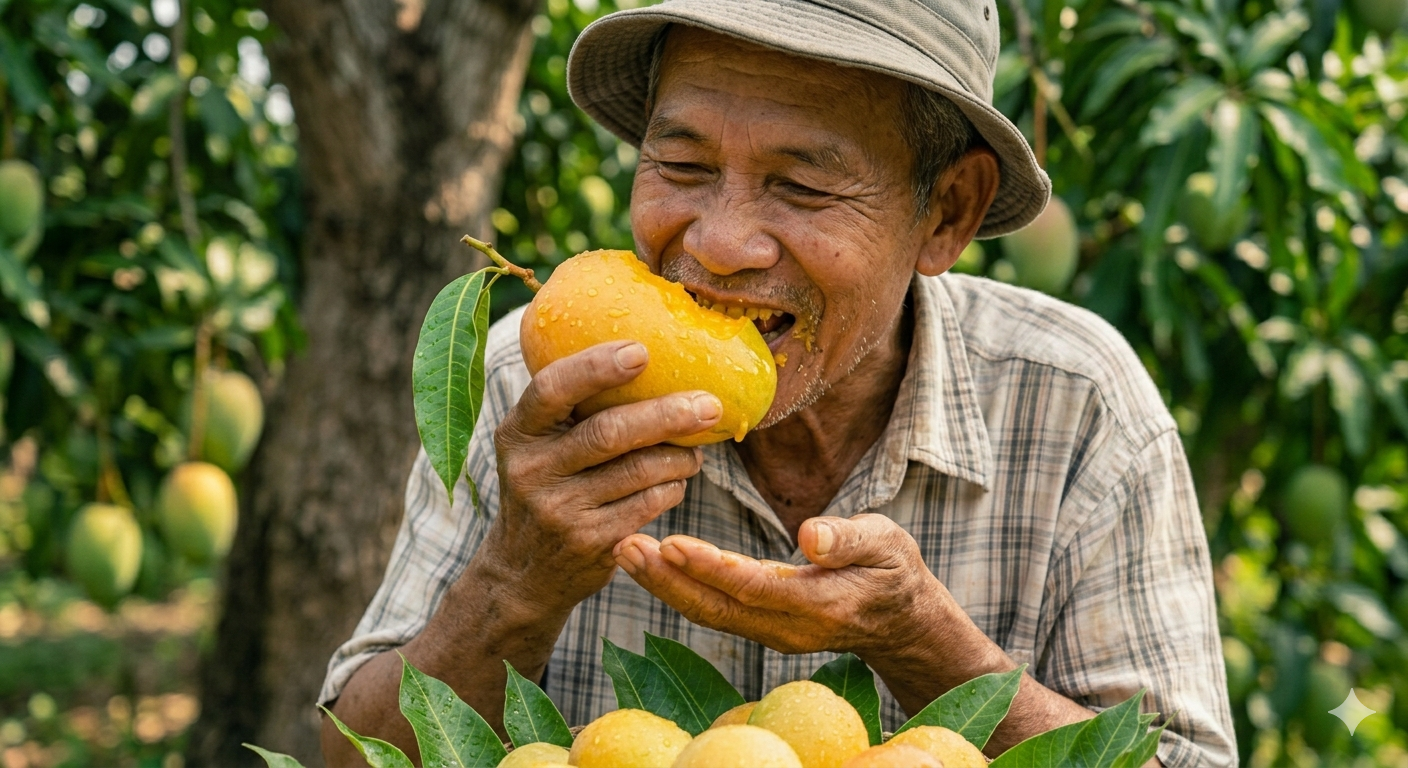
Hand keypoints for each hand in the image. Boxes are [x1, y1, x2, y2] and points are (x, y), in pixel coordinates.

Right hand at [482, 340, 722, 612]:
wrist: (522, 573)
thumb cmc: (546, 486)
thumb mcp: (536, 446)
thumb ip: (569, 408)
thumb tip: (645, 352)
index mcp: (517, 432)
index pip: (551, 389)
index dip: (596, 367)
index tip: (641, 351)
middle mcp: (532, 470)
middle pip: (608, 432)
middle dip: (666, 414)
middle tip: (709, 404)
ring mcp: (560, 510)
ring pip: (638, 471)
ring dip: (679, 455)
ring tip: (696, 447)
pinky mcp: (591, 543)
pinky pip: (648, 504)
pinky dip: (672, 486)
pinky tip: (677, 479)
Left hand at [611, 513, 950, 657]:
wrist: (900, 619)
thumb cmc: (893, 569)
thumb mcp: (886, 543)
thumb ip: (848, 539)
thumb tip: (810, 535)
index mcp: (820, 604)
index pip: (755, 587)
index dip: (712, 568)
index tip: (672, 544)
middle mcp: (789, 627)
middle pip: (718, 607)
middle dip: (667, 580)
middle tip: (626, 546)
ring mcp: (772, 632)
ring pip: (709, 612)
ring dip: (663, 585)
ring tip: (625, 551)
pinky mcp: (760, 626)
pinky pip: (713, 611)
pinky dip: (678, 588)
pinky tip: (651, 564)